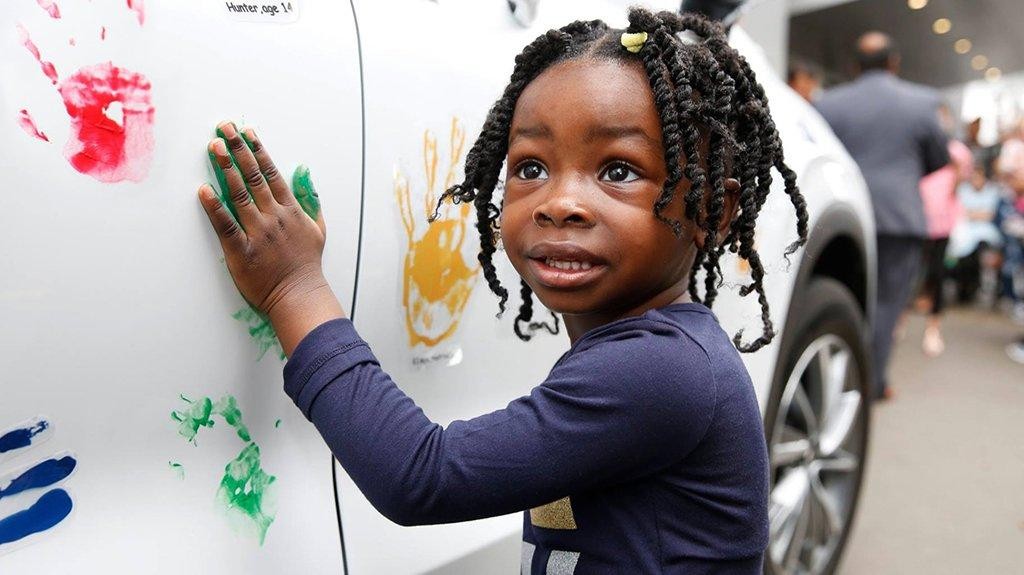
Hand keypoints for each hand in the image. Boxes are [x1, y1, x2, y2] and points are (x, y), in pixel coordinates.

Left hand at [199, 121, 343, 355]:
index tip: (246, 132)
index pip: (271, 172)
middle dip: (238, 149)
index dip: (257, 149)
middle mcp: (274, 216)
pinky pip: (225, 224)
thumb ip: (311, 203)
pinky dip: (214, 206)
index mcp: (291, 210)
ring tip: (213, 147)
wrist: (299, 296)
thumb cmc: (307, 266)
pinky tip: (204, 189)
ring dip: (226, 167)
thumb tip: (306, 180)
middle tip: (224, 128)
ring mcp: (258, 232)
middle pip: (253, 175)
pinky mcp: (242, 250)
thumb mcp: (318, 230)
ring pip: (240, 193)